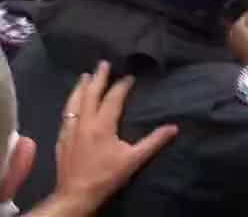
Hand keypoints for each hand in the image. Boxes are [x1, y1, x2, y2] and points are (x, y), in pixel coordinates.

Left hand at [51, 62, 177, 213]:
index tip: (129, 77)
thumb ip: (154, 141)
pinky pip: (66, 116)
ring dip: (80, 88)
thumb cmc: (107, 176)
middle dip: (97, 78)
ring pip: (74, 103)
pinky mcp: (62, 140)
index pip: (113, 98)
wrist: (76, 194)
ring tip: (85, 77)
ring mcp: (70, 131)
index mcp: (102, 125)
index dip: (122, 86)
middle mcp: (84, 123)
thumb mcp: (135, 159)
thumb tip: (174, 127)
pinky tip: (72, 105)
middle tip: (103, 63)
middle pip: (90, 95)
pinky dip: (71, 105)